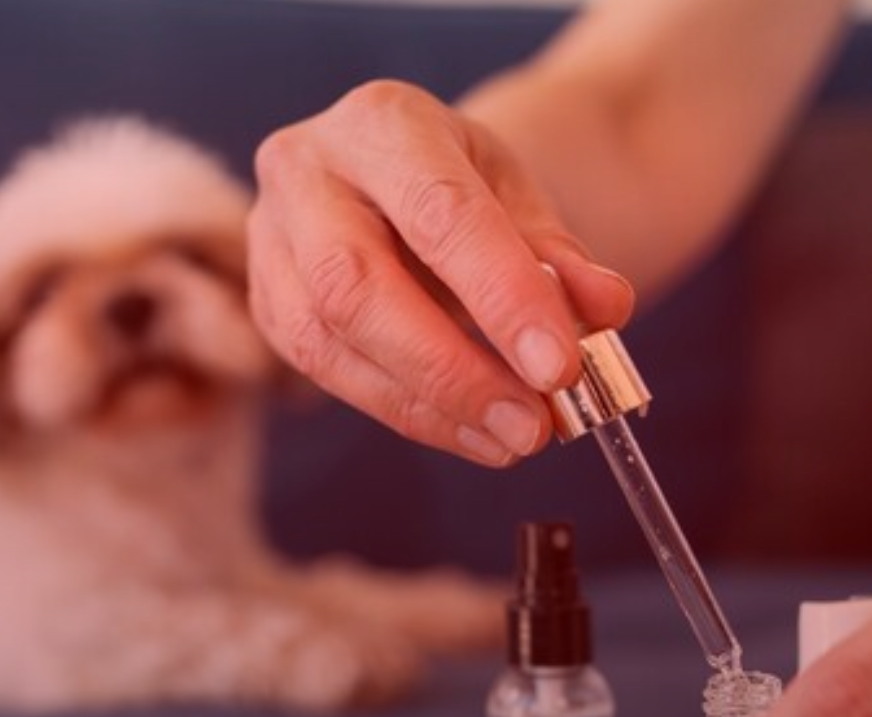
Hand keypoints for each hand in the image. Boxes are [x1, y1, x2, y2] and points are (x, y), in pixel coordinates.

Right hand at [248, 79, 633, 466]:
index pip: (441, 214)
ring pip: (329, 340)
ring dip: (428, 406)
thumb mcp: (521, 198)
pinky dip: (405, 412)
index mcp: (382, 123)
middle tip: (531, 426)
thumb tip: (605, 309)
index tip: (560, 368)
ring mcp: (270, 239)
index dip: (502, 298)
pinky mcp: (266, 303)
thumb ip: (560, 255)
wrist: (399, 176)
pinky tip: (469, 432)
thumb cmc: (462, 186)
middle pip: (358, 285)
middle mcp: (305, 171)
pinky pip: (324, 373)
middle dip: (451, 369)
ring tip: (511, 438)